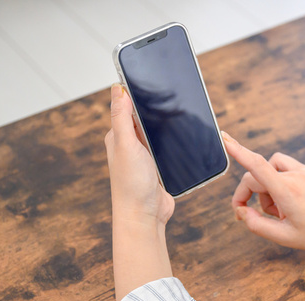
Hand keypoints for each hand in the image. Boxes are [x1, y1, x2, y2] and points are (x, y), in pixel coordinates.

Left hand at [105, 84, 173, 300]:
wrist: (145, 216)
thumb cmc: (131, 183)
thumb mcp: (125, 144)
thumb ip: (121, 117)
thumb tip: (118, 88)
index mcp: (118, 137)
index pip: (128, 107)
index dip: (140, 94)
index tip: (156, 81)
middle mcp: (130, 145)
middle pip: (146, 120)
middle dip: (158, 109)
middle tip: (177, 96)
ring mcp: (146, 157)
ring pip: (159, 134)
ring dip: (169, 127)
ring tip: (185, 114)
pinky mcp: (159, 168)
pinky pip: (169, 150)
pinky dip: (176, 143)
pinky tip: (187, 138)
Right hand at [224, 131, 304, 251]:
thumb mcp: (284, 237)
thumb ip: (257, 225)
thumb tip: (242, 212)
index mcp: (287, 191)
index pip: (256, 165)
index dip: (237, 151)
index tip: (224, 138)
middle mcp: (294, 175)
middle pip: (256, 175)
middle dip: (250, 195)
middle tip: (256, 216)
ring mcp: (302, 170)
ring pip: (268, 168)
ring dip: (265, 187)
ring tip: (279, 210)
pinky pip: (282, 167)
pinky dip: (277, 181)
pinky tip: (287, 200)